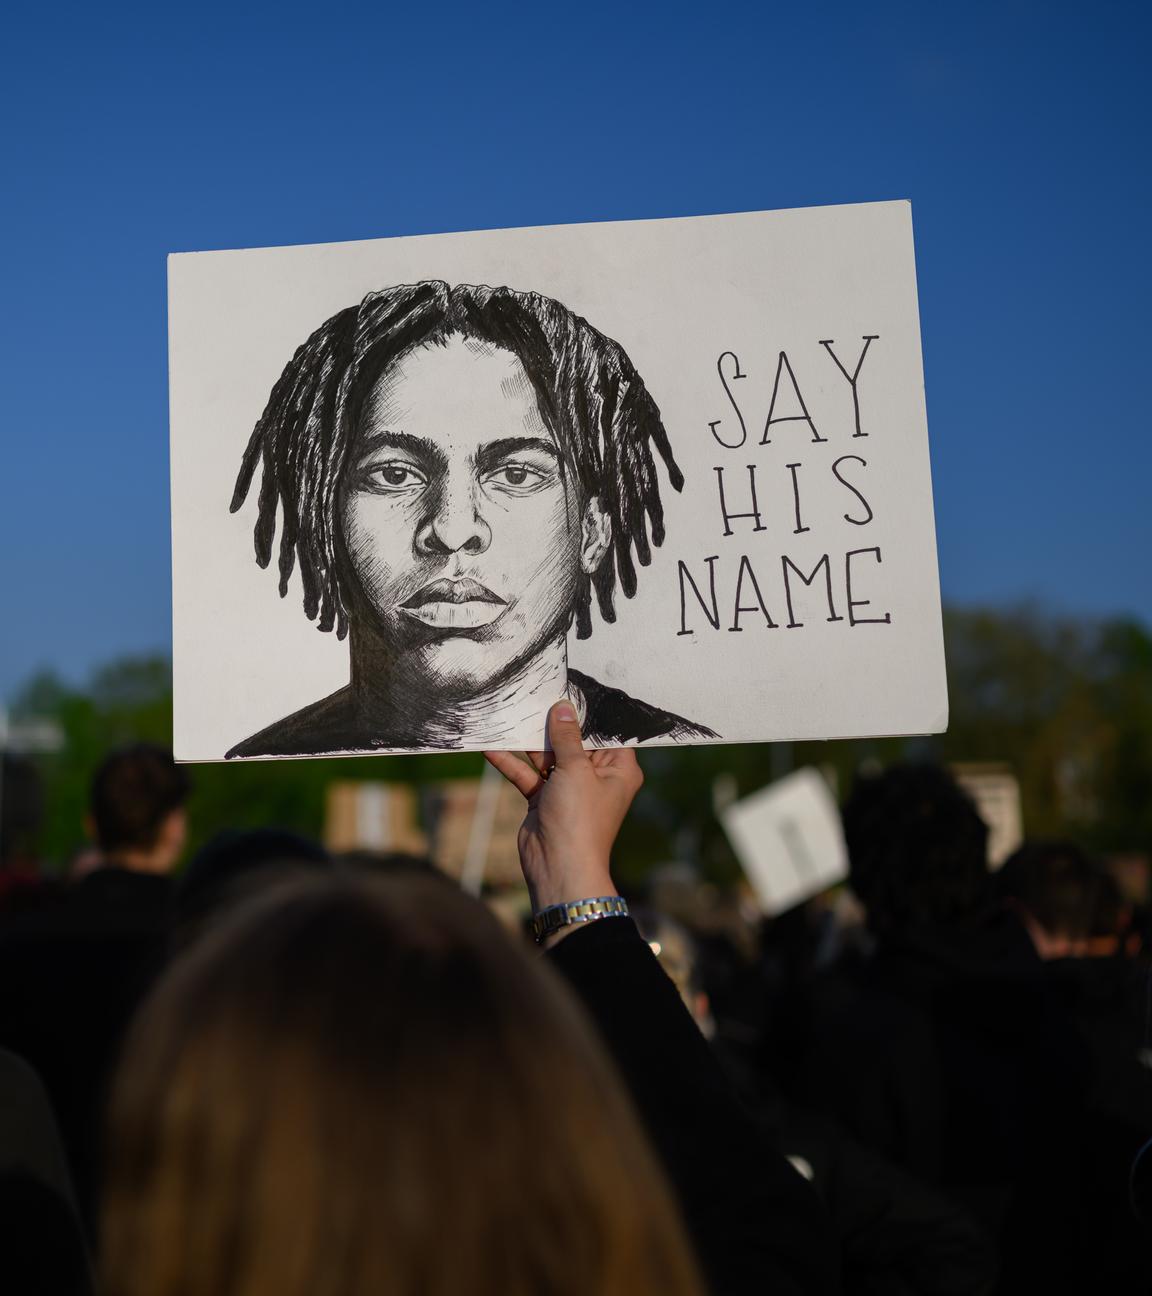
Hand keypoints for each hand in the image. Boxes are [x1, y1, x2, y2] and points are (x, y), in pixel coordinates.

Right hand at [485, 701, 642, 941]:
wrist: (558, 868)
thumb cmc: (579, 819)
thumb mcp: (576, 769)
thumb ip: (567, 737)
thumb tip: (563, 708)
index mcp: (618, 769)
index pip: (607, 733)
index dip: (591, 712)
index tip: (574, 686)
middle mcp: (595, 777)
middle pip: (573, 741)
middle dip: (553, 722)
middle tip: (536, 692)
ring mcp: (568, 788)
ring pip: (547, 757)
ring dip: (528, 741)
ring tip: (509, 713)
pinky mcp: (545, 799)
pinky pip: (528, 775)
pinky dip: (511, 763)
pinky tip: (491, 747)